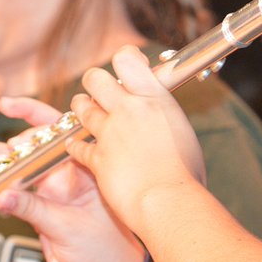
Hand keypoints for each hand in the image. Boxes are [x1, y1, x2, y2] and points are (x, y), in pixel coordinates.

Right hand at [0, 95, 149, 261]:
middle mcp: (68, 176)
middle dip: (8, 141)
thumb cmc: (109, 254)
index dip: (34, 115)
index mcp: (85, 168)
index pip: (57, 131)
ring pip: (22, 170)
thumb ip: (34, 210)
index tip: (9, 107)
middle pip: (34, 147)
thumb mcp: (68, 229)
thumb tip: (0, 195)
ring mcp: (54, 194)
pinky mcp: (43, 213)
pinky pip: (16, 195)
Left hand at [66, 45, 205, 230]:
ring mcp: (109, 133)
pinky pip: (77, 146)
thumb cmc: (186, 174)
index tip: (127, 67)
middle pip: (94, 78)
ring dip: (82, 108)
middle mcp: (128, 110)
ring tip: (86, 112)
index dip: (124, 58)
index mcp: (154, 98)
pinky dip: (76, 147)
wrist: (169, 202)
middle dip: (93, 82)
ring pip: (81, 107)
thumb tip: (158, 113)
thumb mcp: (182, 131)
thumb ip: (163, 116)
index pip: (126, 59)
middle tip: (99, 92)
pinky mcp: (96, 158)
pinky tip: (78, 148)